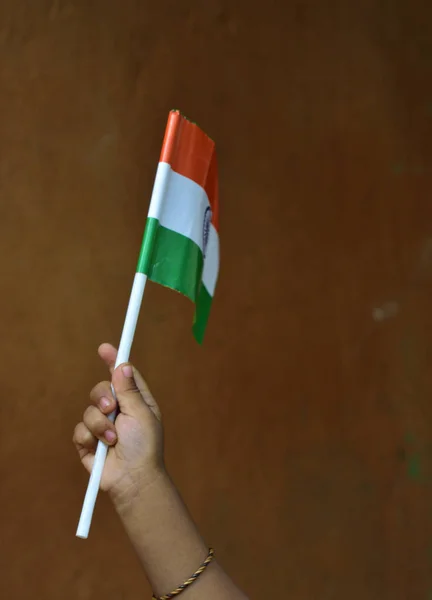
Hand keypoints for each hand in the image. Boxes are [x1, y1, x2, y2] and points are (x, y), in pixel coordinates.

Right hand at [73, 343, 163, 500]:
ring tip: (112, 439)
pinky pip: (79, 429)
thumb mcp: (141, 414)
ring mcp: (102, 426)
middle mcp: (119, 410)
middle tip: (111, 408)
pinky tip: (100, 449)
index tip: (104, 348)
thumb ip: (128, 390)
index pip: (123, 375)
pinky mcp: (88, 441)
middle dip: (102, 397)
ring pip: (88, 409)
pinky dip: (89, 438)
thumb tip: (123, 365)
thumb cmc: (144, 447)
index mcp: (136, 401)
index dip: (114, 360)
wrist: (132, 479)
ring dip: (99, 424)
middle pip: (100, 388)